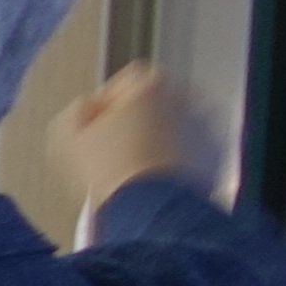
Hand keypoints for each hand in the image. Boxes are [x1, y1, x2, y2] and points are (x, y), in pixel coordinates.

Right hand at [66, 66, 221, 220]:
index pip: (129, 77)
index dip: (110, 99)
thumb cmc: (114, 171)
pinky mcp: (214, 152)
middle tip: (118, 141)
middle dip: (138, 116)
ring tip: (137, 160)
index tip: (100, 120)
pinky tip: (155, 173)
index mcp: (150, 86)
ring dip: (158, 134)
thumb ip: (77, 110)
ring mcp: (203, 125)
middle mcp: (183, 98)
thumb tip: (86, 107)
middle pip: (156, 98)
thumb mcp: (70, 137)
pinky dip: (176, 154)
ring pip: (175, 121)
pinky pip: (191, 145)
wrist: (149, 207)